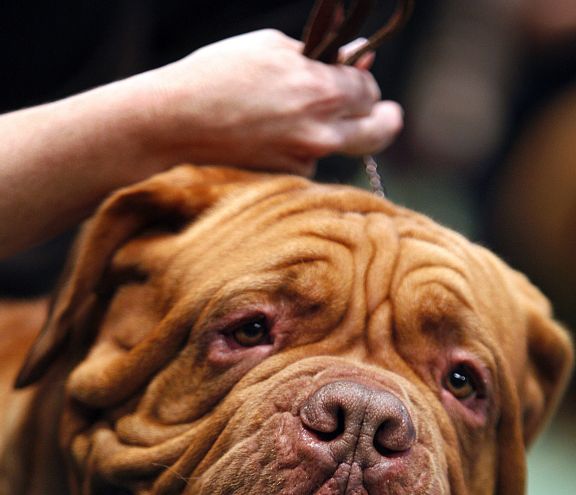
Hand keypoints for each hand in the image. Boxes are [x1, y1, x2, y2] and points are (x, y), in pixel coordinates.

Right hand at [137, 30, 402, 174]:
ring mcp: (304, 162)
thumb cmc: (217, 76)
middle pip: (379, 132)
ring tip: (292, 119)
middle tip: (387, 114)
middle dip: (384, 119)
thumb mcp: (271, 47)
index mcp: (321, 91)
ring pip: (341, 148)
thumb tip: (355, 59)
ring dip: (334, 134)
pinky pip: (310, 163)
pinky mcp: (286, 181)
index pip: (371, 91)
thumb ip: (320, 55)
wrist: (175, 124)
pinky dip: (301, 150)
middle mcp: (320, 133)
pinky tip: (270, 136)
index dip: (365, 83)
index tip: (357, 80)